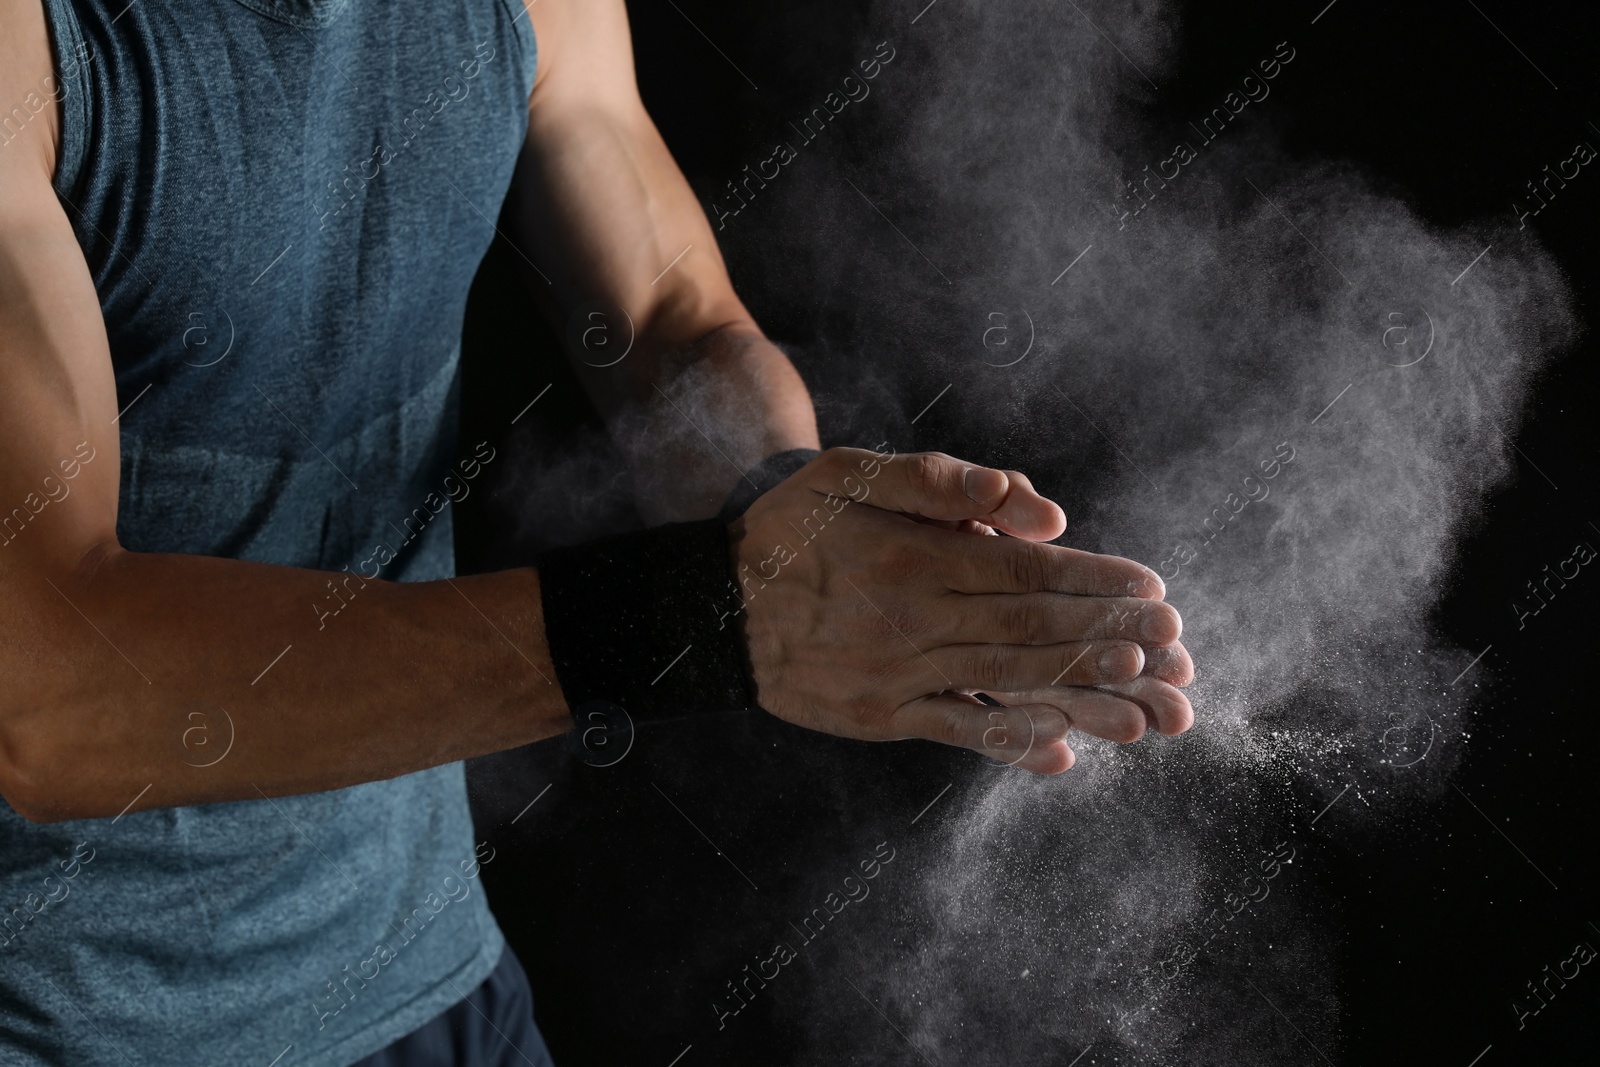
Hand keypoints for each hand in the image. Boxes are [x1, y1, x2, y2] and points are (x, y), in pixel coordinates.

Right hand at [730, 447, 1192, 773]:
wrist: (709, 609)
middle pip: (1032, 630)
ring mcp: (901, 676)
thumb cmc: (788, 528)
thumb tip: (1034, 505)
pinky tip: (1063, 753)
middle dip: (1110, 639)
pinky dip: (1012, 741)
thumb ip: (939, 481)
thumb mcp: (848, 474)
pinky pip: (959, 729)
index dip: (1095, 583)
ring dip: (1084, 694)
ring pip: (1009, 683)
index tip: (1154, 593)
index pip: (1026, 571)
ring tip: (1148, 704)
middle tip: (1174, 648)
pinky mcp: (884, 716)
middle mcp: (917, 619)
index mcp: (917, 556)